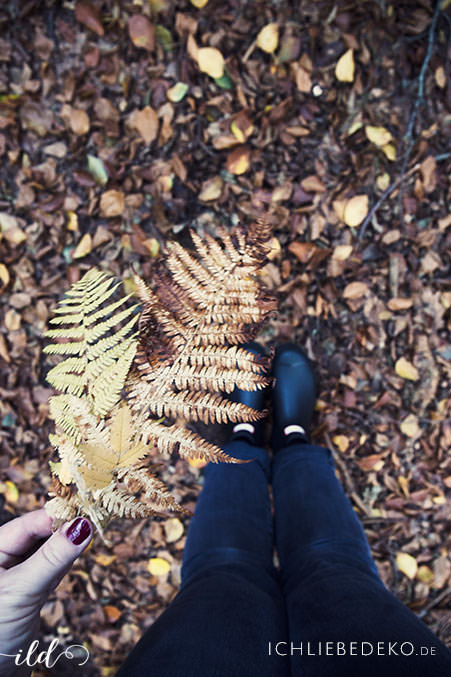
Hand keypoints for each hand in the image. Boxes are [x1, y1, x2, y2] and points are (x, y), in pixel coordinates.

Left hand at [0, 510, 91, 676]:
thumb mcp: (21, 590)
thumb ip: (52, 558)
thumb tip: (82, 527)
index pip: (28, 523)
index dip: (57, 517)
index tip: (87, 511)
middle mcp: (1, 561)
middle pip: (38, 535)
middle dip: (63, 528)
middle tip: (94, 519)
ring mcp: (14, 578)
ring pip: (46, 552)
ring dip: (66, 546)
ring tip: (90, 531)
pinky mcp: (27, 596)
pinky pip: (49, 571)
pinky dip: (63, 564)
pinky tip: (75, 556)